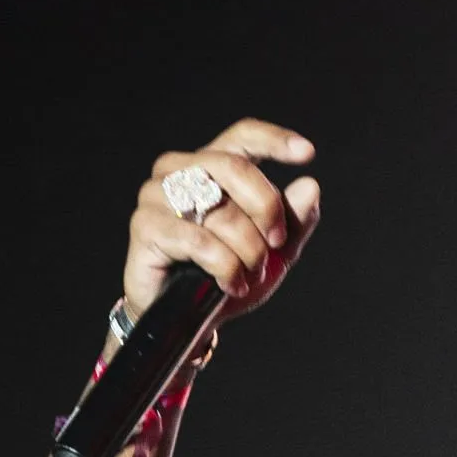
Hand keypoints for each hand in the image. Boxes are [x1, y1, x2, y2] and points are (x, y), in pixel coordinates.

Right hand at [123, 118, 321, 323]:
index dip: (274, 139)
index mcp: (211, 166)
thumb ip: (294, 221)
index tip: (308, 153)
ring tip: (249, 273)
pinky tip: (231, 283)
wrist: (191, 319)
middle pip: (235, 168)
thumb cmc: (228, 276)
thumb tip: (310, 186)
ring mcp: (157, 195)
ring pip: (220, 210)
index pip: (242, 137)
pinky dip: (225, 266)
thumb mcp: (274, 252)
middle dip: (267, 209)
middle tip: (277, 244)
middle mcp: (180, 171)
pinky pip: (200, 240)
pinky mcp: (145, 225)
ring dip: (248, 249)